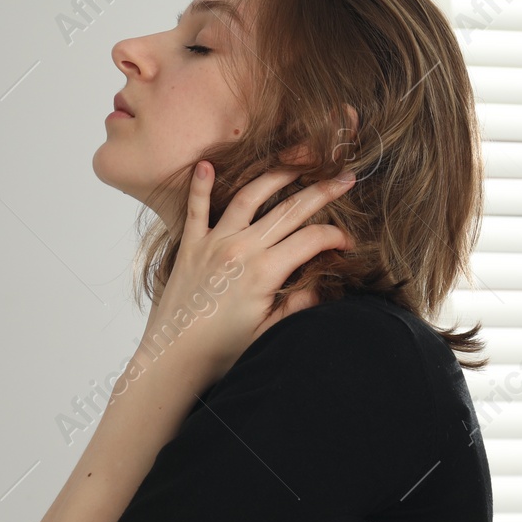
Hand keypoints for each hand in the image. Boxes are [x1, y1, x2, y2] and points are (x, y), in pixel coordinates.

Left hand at [140, 160, 354, 388]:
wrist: (173, 358)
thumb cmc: (222, 352)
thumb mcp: (270, 334)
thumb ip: (298, 305)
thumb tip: (320, 284)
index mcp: (265, 272)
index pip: (312, 240)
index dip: (336, 238)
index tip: (347, 245)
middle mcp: (241, 249)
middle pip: (290, 209)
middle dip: (323, 192)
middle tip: (345, 179)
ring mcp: (213, 243)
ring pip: (250, 196)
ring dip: (277, 175)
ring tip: (296, 163)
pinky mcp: (190, 245)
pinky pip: (196, 207)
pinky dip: (201, 185)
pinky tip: (207, 165)